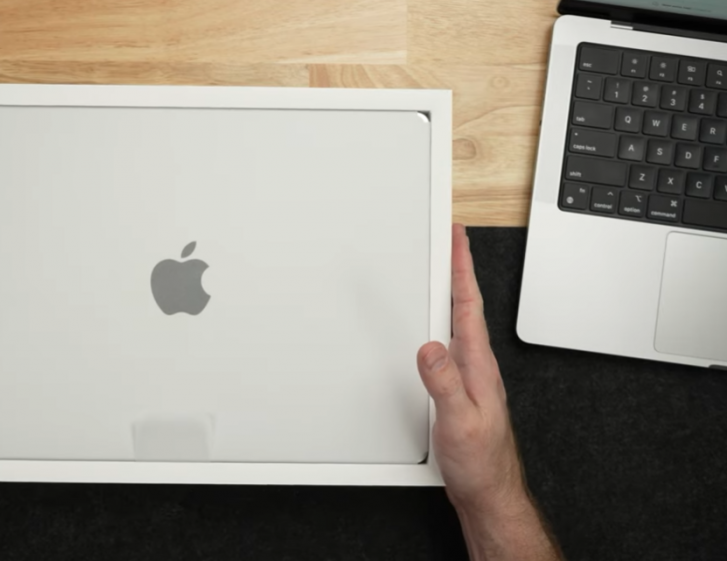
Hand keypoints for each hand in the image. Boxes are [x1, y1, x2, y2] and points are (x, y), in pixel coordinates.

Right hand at [416, 225, 561, 560]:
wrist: (489, 492)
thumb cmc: (481, 461)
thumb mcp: (459, 420)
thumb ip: (443, 382)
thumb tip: (429, 347)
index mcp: (477, 364)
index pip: (468, 305)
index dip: (462, 267)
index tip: (456, 237)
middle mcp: (476, 365)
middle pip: (464, 306)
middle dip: (457, 269)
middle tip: (449, 240)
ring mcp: (469, 376)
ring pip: (457, 323)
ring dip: (452, 293)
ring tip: (443, 268)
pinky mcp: (459, 388)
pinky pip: (450, 345)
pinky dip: (442, 324)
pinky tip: (434, 325)